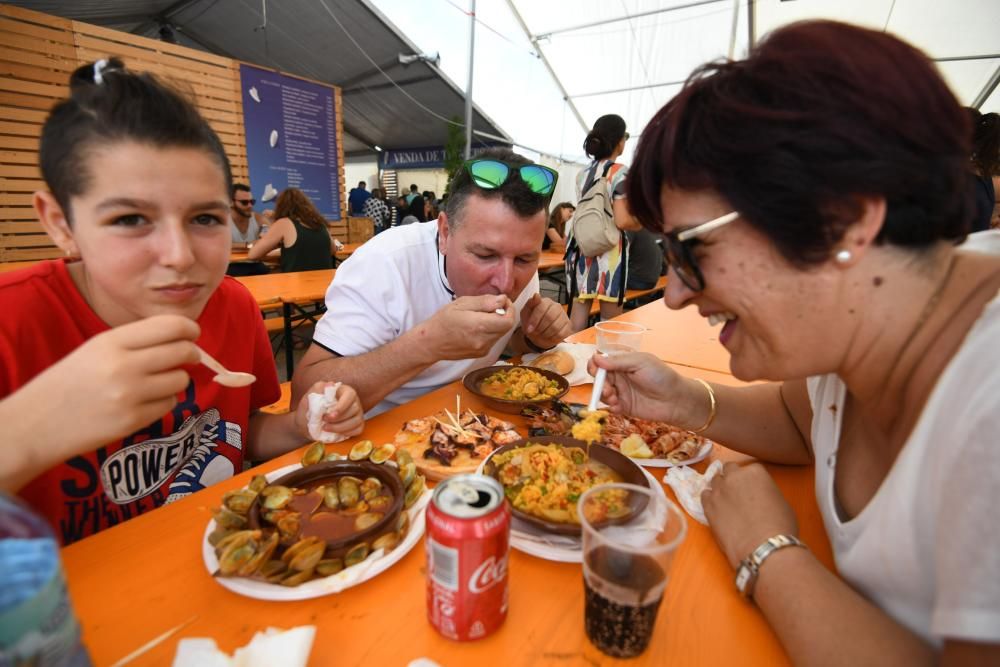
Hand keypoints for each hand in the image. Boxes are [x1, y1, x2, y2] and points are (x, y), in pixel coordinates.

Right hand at [24, 314, 200, 456]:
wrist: (38, 422)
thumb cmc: (72, 380)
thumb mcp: (98, 348)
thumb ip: (138, 340)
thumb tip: (185, 337)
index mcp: (112, 342)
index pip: (171, 326)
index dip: (190, 329)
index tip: (192, 334)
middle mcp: (123, 366)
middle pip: (183, 351)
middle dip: (192, 353)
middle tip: (187, 356)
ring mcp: (129, 395)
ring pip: (181, 380)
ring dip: (176, 379)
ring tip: (156, 382)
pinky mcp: (133, 421)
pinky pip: (169, 404)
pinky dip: (163, 401)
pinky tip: (142, 402)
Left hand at [293, 381, 364, 439]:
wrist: (307, 425)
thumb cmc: (309, 409)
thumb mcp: (308, 397)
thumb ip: (317, 389)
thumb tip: (330, 384)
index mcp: (343, 391)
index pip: (350, 395)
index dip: (342, 406)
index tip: (330, 415)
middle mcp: (353, 401)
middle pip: (355, 408)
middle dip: (339, 418)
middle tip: (324, 421)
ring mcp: (357, 413)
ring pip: (357, 420)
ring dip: (341, 427)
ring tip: (326, 428)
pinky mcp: (358, 425)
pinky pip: (358, 429)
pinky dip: (347, 433)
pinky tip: (336, 433)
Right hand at [420, 294, 516, 360]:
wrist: (431, 342)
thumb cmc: (443, 321)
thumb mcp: (461, 304)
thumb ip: (484, 302)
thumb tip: (502, 300)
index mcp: (479, 326)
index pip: (508, 321)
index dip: (509, 309)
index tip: (502, 302)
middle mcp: (484, 340)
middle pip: (507, 327)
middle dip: (504, 315)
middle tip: (491, 307)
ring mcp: (483, 349)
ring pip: (501, 333)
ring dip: (497, 323)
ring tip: (481, 317)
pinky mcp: (482, 354)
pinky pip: (494, 340)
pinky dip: (491, 331)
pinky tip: (477, 327)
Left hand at [519, 293, 571, 349]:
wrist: (538, 335)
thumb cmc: (531, 322)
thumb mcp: (526, 314)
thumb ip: (530, 304)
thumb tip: (536, 295)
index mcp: (546, 301)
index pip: (541, 308)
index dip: (534, 320)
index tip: (529, 329)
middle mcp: (557, 306)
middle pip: (549, 317)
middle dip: (540, 327)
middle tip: (535, 332)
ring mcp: (564, 316)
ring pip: (555, 327)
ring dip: (546, 333)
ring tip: (542, 334)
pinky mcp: (568, 326)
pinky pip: (561, 333)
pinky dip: (553, 337)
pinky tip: (549, 336)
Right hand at [587, 351, 693, 422]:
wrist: (676, 400)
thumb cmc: (661, 376)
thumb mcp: (640, 362)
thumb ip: (617, 361)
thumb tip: (595, 357)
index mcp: (622, 363)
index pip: (601, 362)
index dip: (594, 365)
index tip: (595, 371)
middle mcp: (619, 377)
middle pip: (599, 378)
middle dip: (599, 383)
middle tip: (609, 389)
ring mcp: (621, 392)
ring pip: (602, 393)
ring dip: (604, 395)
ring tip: (614, 398)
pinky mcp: (624, 407)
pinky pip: (610, 407)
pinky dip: (610, 407)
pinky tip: (618, 407)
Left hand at [701, 463, 798, 569]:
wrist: (763, 546)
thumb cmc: (780, 526)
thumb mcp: (781, 501)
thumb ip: (766, 491)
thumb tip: (761, 497)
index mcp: (755, 471)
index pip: (750, 469)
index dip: (751, 480)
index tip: (753, 490)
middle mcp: (734, 476)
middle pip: (729, 469)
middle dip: (733, 478)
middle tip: (738, 492)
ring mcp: (719, 490)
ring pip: (715, 481)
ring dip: (720, 488)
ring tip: (727, 502)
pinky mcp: (708, 505)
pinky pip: (705, 496)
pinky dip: (710, 500)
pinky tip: (717, 509)